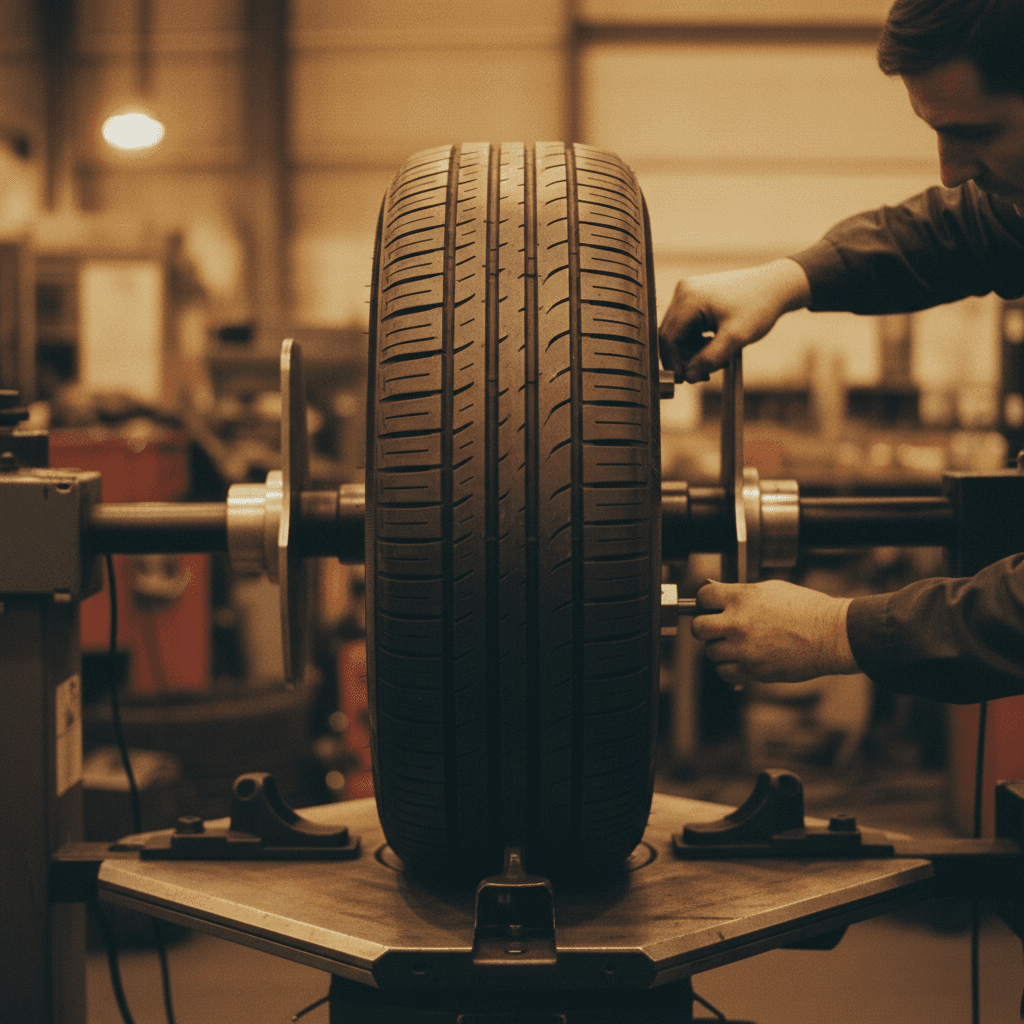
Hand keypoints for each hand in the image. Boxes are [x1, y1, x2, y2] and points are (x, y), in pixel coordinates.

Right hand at [658, 259, 810, 382]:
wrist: (777, 286)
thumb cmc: (759, 306)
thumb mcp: (735, 338)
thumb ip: (709, 360)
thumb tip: (688, 377)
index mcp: (688, 299)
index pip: (667, 338)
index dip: (673, 362)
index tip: (684, 380)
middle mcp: (683, 292)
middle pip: (671, 336)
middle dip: (685, 358)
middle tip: (704, 374)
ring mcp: (689, 293)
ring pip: (680, 333)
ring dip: (693, 351)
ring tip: (716, 361)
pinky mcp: (697, 297)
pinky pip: (689, 326)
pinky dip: (699, 341)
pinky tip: (716, 347)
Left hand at [691, 579, 857, 685]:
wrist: (832, 635)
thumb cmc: (807, 609)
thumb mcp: (771, 589)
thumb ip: (742, 594)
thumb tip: (721, 598)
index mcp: (741, 598)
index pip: (703, 597)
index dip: (706, 601)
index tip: (710, 605)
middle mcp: (738, 623)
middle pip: (699, 628)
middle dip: (705, 627)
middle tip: (717, 627)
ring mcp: (744, 649)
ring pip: (710, 652)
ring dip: (719, 648)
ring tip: (735, 643)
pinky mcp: (753, 670)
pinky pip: (724, 672)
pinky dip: (728, 667)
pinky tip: (739, 659)